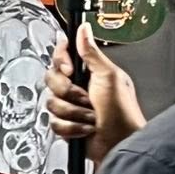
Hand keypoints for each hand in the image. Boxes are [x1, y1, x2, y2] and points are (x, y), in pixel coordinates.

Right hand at [46, 25, 144, 165]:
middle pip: (52, 80)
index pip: (63, 56)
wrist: (120, 144)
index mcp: (89, 71)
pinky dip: (71, 128)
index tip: (71, 71)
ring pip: (52, 103)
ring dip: (73, 113)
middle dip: (69, 93)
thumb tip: (84, 30)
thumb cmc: (122, 113)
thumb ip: (92, 52)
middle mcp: (79, 87)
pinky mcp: (67, 124)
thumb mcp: (109, 76)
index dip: (61, 63)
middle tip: (86, 99)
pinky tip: (85, 129)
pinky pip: (54, 122)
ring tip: (91, 117)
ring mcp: (72, 106)